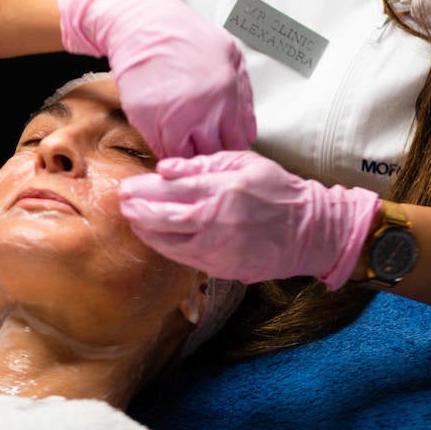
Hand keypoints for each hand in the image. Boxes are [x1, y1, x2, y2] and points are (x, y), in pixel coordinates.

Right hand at [57, 0, 255, 158]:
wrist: (144, 26)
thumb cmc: (188, 37)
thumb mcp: (230, 56)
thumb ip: (245, 97)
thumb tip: (250, 133)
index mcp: (227, 95)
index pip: (237, 145)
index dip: (230, 151)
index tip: (223, 148)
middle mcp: (203, 111)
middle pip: (212, 156)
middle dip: (209, 156)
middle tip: (203, 149)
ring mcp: (174, 118)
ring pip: (185, 160)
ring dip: (186, 158)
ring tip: (184, 145)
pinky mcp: (147, 121)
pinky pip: (160, 151)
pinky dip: (165, 150)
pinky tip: (167, 137)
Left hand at [118, 150, 381, 288]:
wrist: (307, 229)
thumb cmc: (276, 189)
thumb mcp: (244, 162)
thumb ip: (203, 165)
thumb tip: (165, 168)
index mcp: (220, 190)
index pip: (170, 189)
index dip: (143, 188)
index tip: (127, 186)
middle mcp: (215, 220)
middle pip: (162, 218)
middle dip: (137, 211)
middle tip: (123, 203)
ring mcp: (217, 247)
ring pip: (169, 242)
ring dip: (146, 232)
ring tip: (134, 221)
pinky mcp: (222, 267)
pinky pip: (185, 258)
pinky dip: (166, 248)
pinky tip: (157, 239)